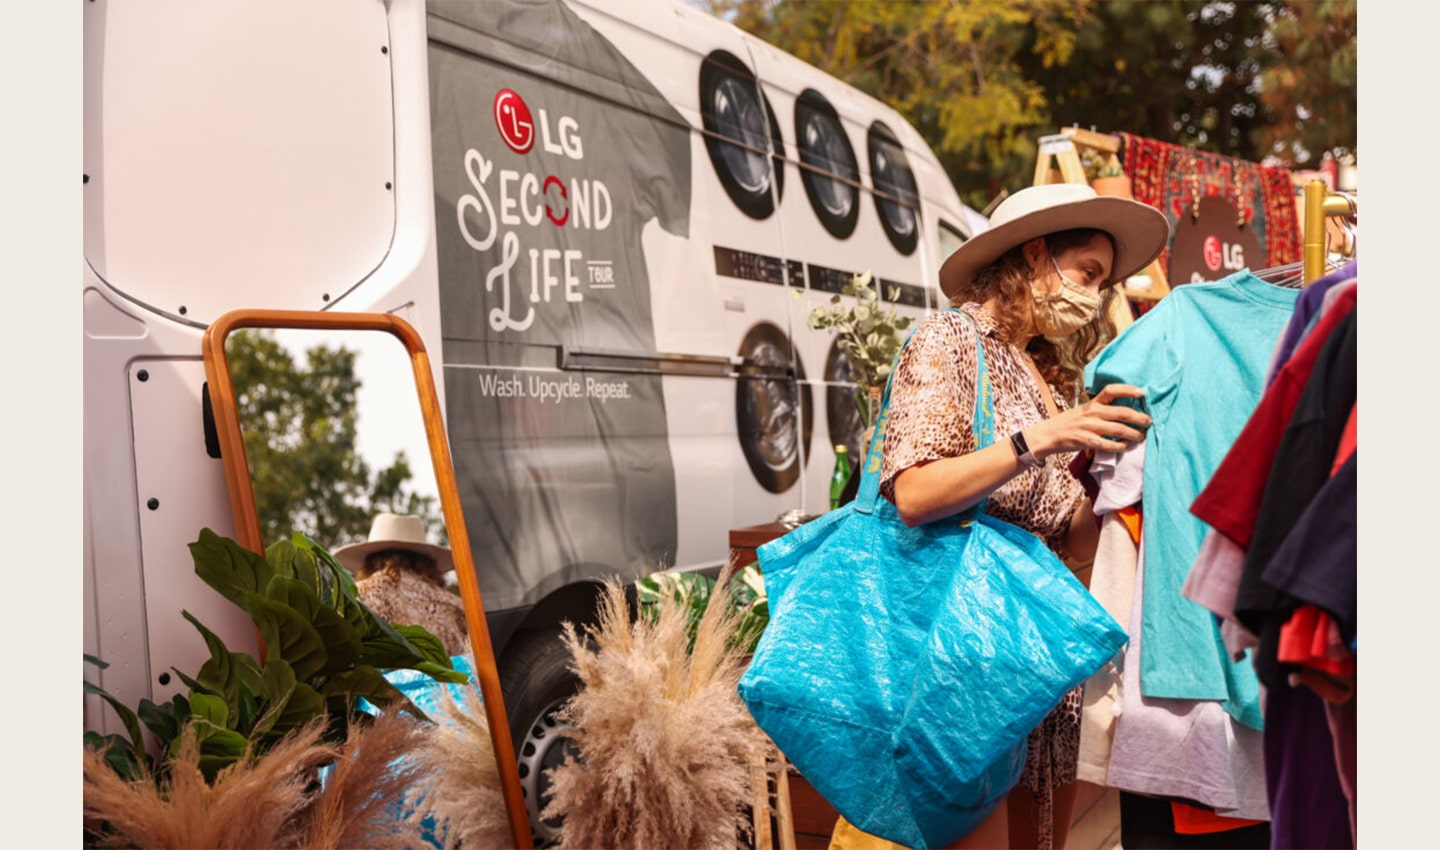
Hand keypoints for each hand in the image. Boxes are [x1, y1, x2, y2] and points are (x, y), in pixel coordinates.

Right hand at [1029, 383, 1150, 456]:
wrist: (1048, 435)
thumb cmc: (1069, 422)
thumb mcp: (1084, 410)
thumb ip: (1101, 410)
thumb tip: (1126, 412)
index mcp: (1092, 403)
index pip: (1111, 390)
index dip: (1128, 390)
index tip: (1142, 393)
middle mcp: (1092, 413)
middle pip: (1122, 413)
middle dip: (1140, 418)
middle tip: (1148, 422)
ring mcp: (1088, 427)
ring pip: (1119, 430)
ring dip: (1134, 434)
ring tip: (1141, 437)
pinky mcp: (1085, 441)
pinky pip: (1108, 445)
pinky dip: (1120, 447)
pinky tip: (1124, 447)